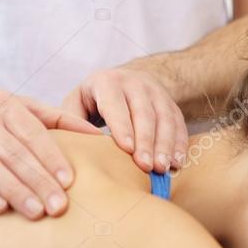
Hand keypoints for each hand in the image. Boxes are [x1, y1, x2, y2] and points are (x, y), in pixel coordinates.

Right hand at [0, 84, 101, 217]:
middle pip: (14, 153)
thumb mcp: (11, 104)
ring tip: (37, 213)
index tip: (70, 181)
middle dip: (39, 181)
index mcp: (3, 106)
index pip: (32, 132)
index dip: (51, 157)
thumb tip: (95, 134)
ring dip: (14, 190)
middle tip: (60, 207)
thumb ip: (52, 119)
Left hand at [62, 66, 188, 172]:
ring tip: (163, 168)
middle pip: (144, 113)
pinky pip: (179, 123)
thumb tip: (68, 148)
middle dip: (146, 141)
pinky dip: (180, 144)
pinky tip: (177, 163)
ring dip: (166, 145)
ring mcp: (157, 93)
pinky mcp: (171, 104)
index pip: (116, 104)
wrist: (128, 79)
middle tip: (146, 166)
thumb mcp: (77, 101)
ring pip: (165, 118)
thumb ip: (71, 121)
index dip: (122, 126)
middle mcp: (135, 83)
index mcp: (107, 82)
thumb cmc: (94, 99)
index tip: (126, 149)